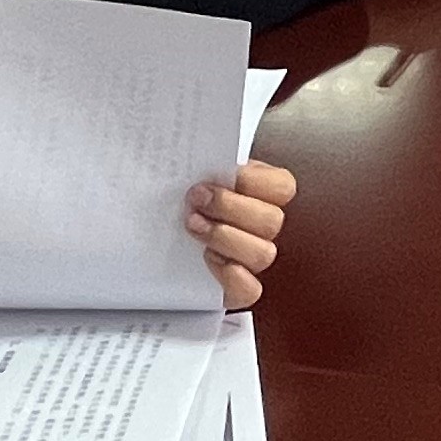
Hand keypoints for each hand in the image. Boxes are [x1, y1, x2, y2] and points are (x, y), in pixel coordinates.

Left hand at [182, 157, 295, 310]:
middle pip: (271, 221)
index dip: (252, 181)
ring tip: (193, 226)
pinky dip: (231, 276)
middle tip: (196, 199)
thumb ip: (207, 164)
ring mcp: (252, 260)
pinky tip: (207, 259)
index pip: (282, 187)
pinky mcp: (238, 289)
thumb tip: (197, 151)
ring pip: (263, 253)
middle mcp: (263, 228)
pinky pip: (250, 289)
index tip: (219, 175)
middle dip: (230, 208)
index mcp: (262, 194)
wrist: (157, 242)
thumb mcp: (196, 173)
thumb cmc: (184, 201)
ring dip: (225, 237)